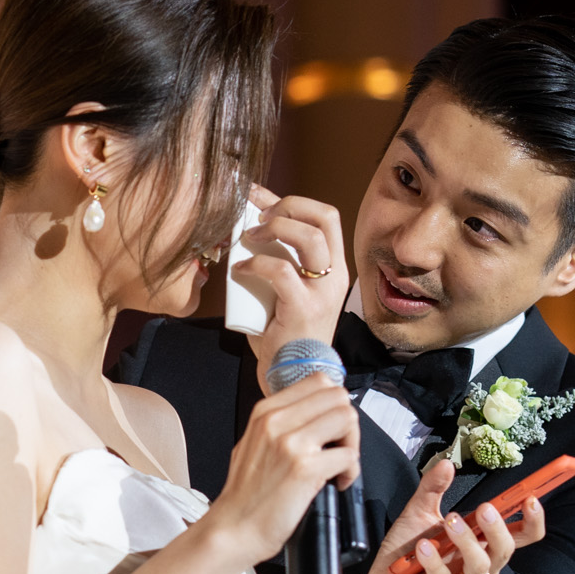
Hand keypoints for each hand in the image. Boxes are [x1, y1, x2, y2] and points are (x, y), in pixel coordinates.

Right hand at [202, 373, 361, 565]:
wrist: (234, 528)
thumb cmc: (245, 493)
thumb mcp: (253, 442)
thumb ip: (281, 423)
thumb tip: (315, 414)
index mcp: (265, 412)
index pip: (318, 381)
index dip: (333, 404)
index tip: (331, 426)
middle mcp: (277, 421)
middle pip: (338, 397)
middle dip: (346, 423)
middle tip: (338, 446)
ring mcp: (291, 443)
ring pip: (347, 419)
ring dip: (351, 444)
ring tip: (338, 464)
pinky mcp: (305, 468)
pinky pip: (349, 456)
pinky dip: (350, 472)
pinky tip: (336, 483)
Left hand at [237, 183, 350, 387]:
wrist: (294, 375)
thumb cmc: (284, 334)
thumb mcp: (286, 291)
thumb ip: (278, 263)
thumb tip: (247, 230)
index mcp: (334, 268)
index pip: (325, 216)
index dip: (292, 200)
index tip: (260, 198)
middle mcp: (335, 276)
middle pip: (324, 217)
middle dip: (288, 206)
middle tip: (258, 217)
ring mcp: (322, 291)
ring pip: (310, 237)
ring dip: (275, 228)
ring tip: (249, 237)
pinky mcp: (304, 307)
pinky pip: (281, 271)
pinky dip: (256, 263)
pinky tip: (239, 269)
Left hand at [343, 458, 548, 573]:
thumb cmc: (405, 555)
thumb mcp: (417, 515)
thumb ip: (432, 490)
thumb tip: (447, 463)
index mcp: (480, 546)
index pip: (518, 536)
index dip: (532, 520)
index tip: (531, 498)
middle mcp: (479, 569)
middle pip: (505, 551)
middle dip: (497, 528)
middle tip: (483, 508)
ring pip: (480, 567)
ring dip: (466, 542)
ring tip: (449, 521)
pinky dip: (435, 564)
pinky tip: (424, 548)